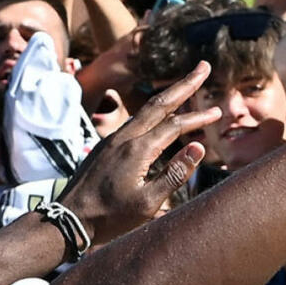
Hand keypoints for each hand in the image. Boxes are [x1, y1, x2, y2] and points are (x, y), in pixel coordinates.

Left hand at [58, 66, 223, 245]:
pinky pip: (135, 121)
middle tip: (204, 66)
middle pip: (160, 104)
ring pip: (146, 110)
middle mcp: (124, 138)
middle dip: (184, 84)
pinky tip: (160, 116)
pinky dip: (154, 112)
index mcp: (137, 150)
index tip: (217, 111)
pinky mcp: (106, 146)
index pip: (175, 126)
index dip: (198, 118)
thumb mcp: (147, 202)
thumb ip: (174, 175)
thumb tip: (198, 147)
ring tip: (186, 86)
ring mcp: (113, 140)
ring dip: (169, 96)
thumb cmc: (109, 217)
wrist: (68, 218)